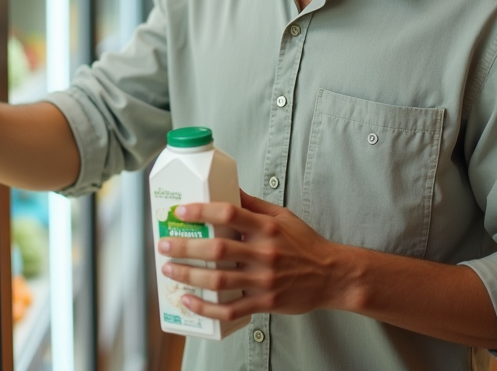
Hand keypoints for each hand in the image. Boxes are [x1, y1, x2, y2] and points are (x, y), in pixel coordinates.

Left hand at [157, 190, 344, 320]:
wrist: (332, 276)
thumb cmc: (306, 244)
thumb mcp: (282, 216)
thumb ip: (253, 204)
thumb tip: (228, 187)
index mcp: (266, 228)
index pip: (229, 212)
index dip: (201, 211)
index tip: (181, 211)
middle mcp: (264, 253)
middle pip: (217, 249)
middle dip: (185, 247)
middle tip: (164, 244)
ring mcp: (264, 280)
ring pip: (219, 280)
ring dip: (189, 275)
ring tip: (169, 269)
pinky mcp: (265, 302)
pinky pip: (230, 309)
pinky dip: (206, 307)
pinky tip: (189, 301)